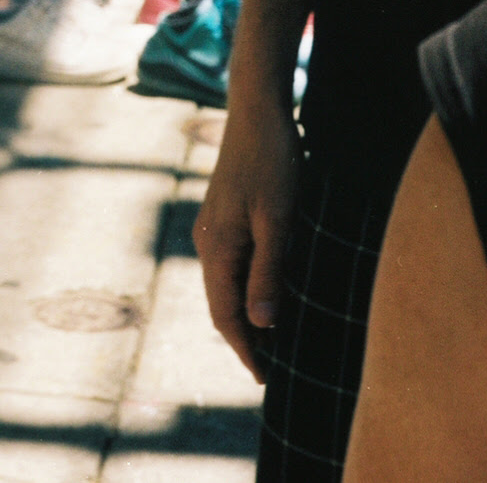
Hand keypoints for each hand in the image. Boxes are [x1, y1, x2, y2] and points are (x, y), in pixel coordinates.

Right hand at [196, 92, 304, 381]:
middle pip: (222, 304)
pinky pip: (233, 264)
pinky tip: (268, 290)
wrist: (259, 108)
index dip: (245, 348)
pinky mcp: (224, 216)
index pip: (226, 315)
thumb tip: (262, 324)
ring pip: (227, 284)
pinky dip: (248, 286)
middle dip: (244, 338)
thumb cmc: (274, 159)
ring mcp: (214, 229)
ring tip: (271, 340)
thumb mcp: (278, 217)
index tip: (263, 378)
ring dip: (246, 313)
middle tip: (270, 369)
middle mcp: (208, 243)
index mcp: (217, 249)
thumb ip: (269, 270)